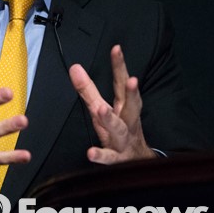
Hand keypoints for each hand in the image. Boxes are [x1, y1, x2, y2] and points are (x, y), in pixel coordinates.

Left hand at [69, 45, 155, 164]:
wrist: (139, 163)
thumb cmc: (120, 131)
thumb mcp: (103, 109)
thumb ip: (88, 90)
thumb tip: (75, 67)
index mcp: (124, 108)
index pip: (122, 84)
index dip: (120, 66)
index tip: (116, 49)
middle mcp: (127, 122)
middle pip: (131, 106)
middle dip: (132, 93)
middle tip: (132, 80)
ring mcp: (123, 140)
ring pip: (120, 130)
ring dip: (111, 120)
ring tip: (101, 111)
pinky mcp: (117, 159)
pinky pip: (109, 158)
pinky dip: (101, 155)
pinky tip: (91, 153)